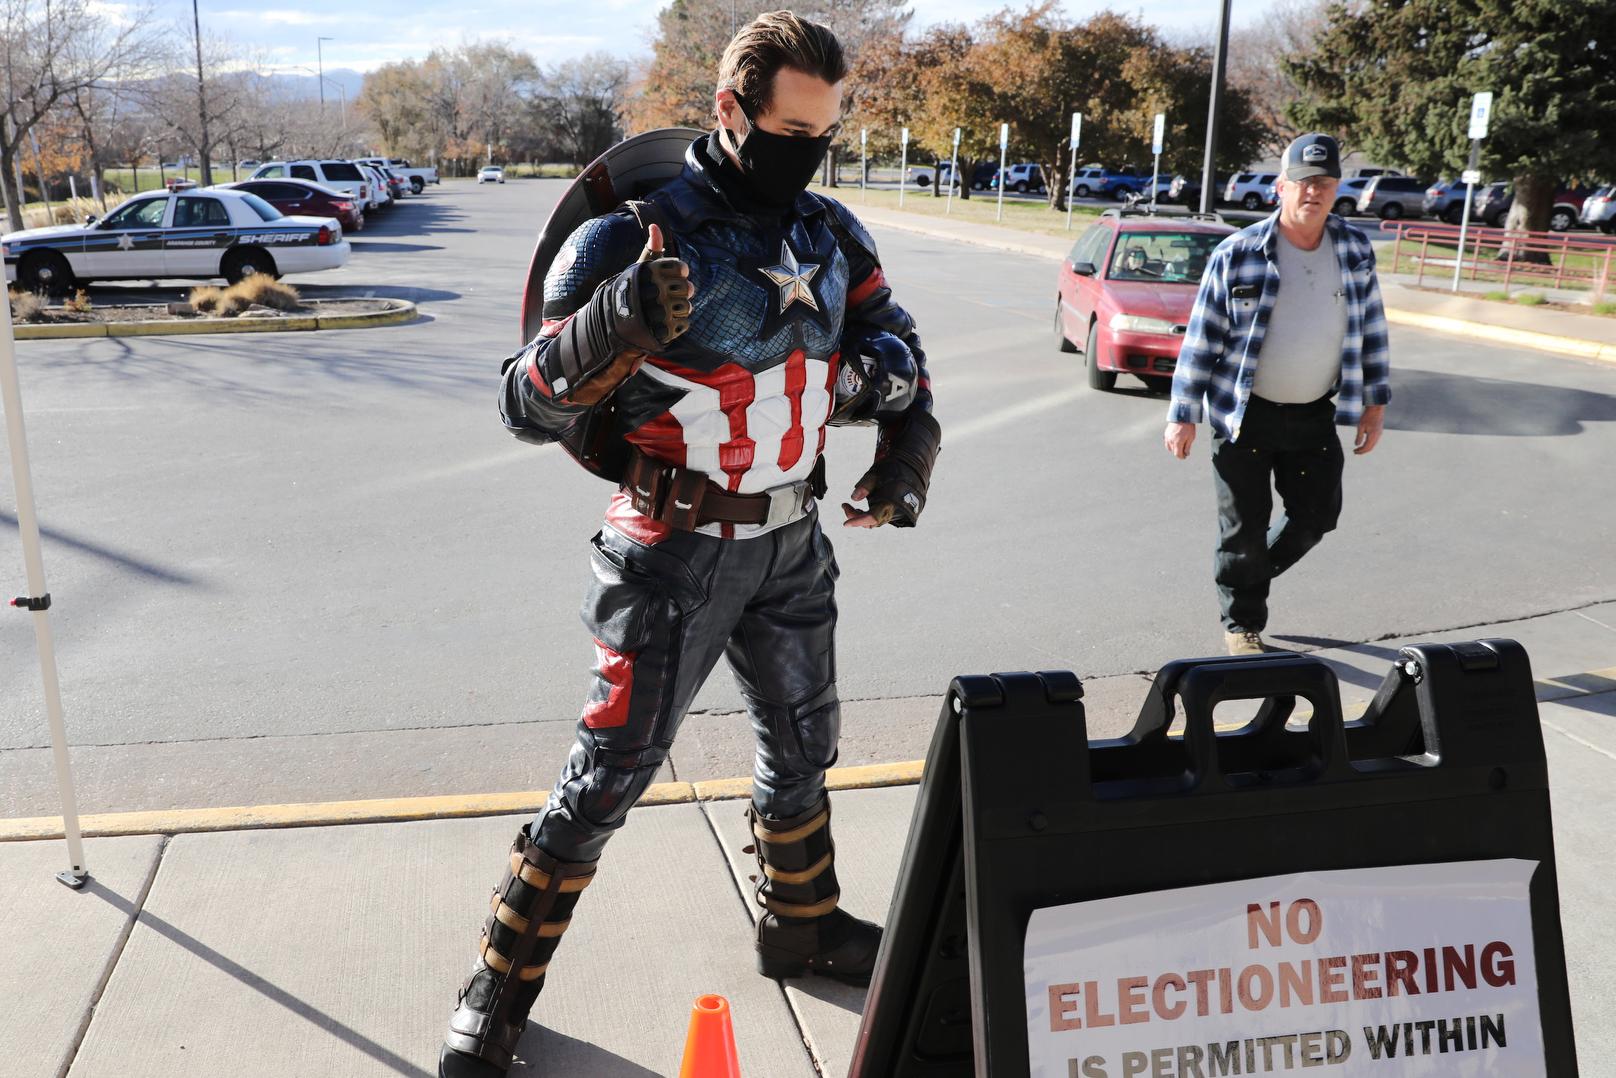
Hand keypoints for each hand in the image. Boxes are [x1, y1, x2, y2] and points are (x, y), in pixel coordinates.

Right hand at [635, 223, 694, 344]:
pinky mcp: (663, 331)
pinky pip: (684, 325)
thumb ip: (652, 248)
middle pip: (688, 289)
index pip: (682, 268)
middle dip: (681, 292)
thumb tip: (655, 226)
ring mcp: (660, 311)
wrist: (616, 319)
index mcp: (652, 272)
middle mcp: (656, 290)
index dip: (681, 273)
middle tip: (668, 295)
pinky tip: (663, 322)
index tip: (672, 277)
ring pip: (687, 307)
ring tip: (665, 310)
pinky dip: (677, 325)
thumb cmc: (634, 289)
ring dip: (679, 310)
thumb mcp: (641, 268)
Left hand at [840, 479, 889, 527]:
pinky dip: (861, 517)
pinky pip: (871, 521)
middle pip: (869, 523)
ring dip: (856, 517)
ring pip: (869, 524)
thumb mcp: (873, 476)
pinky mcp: (883, 516)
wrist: (897, 477)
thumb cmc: (884, 476)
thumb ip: (864, 485)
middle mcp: (889, 512)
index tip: (846, 524)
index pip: (872, 517)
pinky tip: (856, 510)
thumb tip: (854, 498)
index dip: (858, 521)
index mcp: (888, 503)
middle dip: (854, 516)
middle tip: (844, 505)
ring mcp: (887, 516)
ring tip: (847, 506)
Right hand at [1164, 421, 1195, 459]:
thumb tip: (1186, 454)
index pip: (1177, 454)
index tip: (1184, 457)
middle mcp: (1171, 440)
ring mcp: (1167, 437)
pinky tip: (1175, 441)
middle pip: (1173, 451)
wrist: (1182, 416)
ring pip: (1169, 447)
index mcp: (1177, 442)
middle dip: (1179, 452)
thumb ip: (1187, 447)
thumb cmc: (1188, 426)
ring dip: (1174, 448)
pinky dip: (1171, 444)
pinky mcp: (1166, 434)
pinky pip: (1167, 442)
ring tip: (1180, 445)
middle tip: (1184, 451)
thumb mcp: (1191, 437)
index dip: (1181, 457)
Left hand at [1354, 404, 1384, 454]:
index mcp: (1373, 435)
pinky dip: (1369, 444)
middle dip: (1363, 451)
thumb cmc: (1367, 416)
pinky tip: (1364, 442)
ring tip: (1358, 448)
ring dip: (1366, 447)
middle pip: (1370, 447)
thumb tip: (1357, 445)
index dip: (1360, 451)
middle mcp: (1377, 436)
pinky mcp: (1379, 431)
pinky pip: (1374, 441)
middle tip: (1355, 451)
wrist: (1376, 409)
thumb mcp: (1361, 426)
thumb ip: (1359, 436)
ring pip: (1373, 445)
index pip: (1366, 447)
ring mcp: (1379, 434)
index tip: (1354, 452)